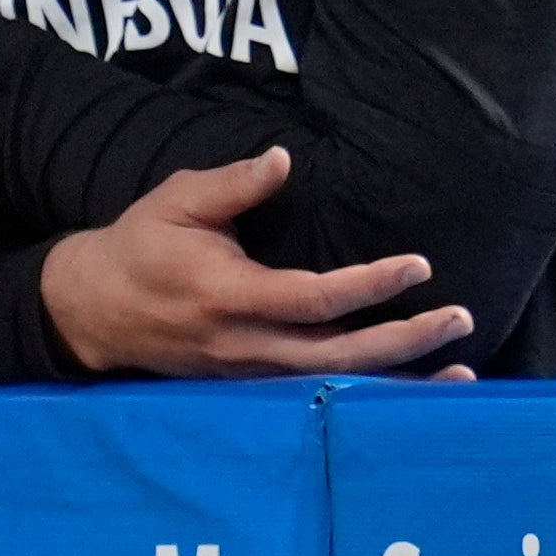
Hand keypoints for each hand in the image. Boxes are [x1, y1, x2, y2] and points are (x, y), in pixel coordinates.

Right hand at [37, 151, 475, 378]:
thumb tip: (284, 158)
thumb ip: (234, 184)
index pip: (316, 298)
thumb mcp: (177, 202)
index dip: (371, 284)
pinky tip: (415, 390)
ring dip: (400, 380)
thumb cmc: (141, 246)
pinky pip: (321, 397)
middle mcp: (245, 346)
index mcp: (229, 296)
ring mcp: (249, 376)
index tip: (419, 265)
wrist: (93, 312)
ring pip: (336, 387)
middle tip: (460, 319)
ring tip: (462, 370)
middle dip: (405, 341)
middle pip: (339, 356)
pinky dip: (371, 397)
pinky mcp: (253, 389)